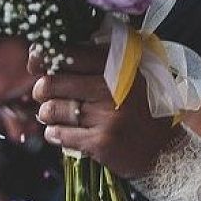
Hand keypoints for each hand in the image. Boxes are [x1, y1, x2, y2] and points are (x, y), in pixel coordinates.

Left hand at [30, 45, 180, 178]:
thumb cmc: (139, 105)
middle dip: (41, 90)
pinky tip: (64, 132)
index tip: (35, 63)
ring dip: (48, 113)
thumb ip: (95, 58)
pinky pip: (59, 134)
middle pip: (50, 83)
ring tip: (57, 114)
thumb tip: (42, 53)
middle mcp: (112, 86)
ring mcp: (106, 115)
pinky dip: (56, 133)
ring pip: (50, 110)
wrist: (165, 148)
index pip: (66, 53)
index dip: (42, 57)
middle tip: (44, 93)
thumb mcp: (128, 72)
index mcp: (118, 63)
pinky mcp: (101, 142)